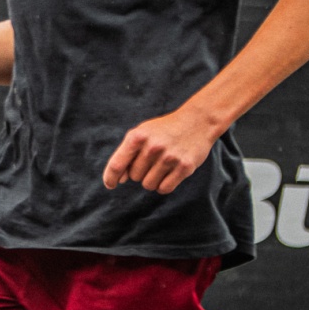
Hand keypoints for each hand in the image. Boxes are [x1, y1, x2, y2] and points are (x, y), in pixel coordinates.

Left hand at [103, 108, 222, 193]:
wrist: (198, 121)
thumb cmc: (164, 129)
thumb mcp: (142, 133)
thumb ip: (127, 154)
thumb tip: (119, 179)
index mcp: (137, 137)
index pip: (117, 164)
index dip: (110, 178)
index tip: (110, 185)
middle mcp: (152, 147)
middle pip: (134, 176)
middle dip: (139, 172)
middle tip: (152, 160)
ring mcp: (169, 157)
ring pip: (148, 185)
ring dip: (152, 180)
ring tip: (161, 166)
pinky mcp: (184, 167)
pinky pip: (164, 188)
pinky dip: (164, 185)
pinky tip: (169, 173)